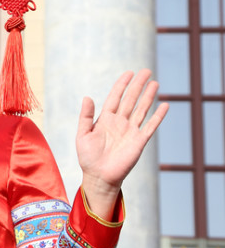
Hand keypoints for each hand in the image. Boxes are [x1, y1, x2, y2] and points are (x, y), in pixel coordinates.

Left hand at [76, 69, 167, 218]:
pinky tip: (164, 105)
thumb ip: (86, 116)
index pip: (115, 97)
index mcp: (105, 119)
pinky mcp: (139, 141)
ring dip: (149, 96)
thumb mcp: (82, 135)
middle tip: (147, 71)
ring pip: (142, 109)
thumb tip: (87, 97)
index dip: (121, 85)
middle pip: (131, 100)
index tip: (129, 73)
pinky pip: (150, 126)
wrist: (99, 176)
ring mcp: (130, 131)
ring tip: (155, 83)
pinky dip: (157, 116)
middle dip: (138, 85)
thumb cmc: (88, 157)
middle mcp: (120, 122)